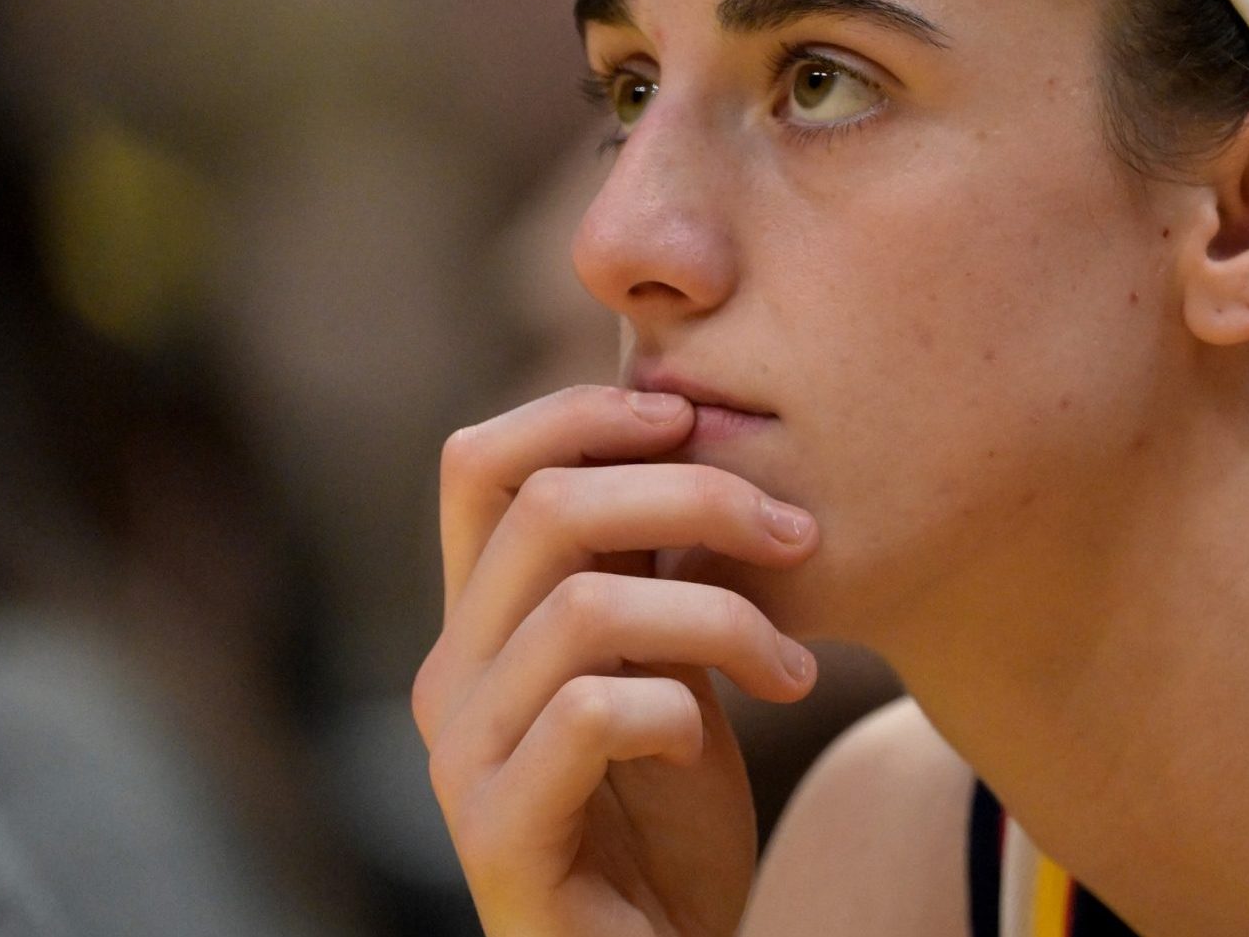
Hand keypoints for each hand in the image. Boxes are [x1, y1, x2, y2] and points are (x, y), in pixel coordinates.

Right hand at [413, 386, 820, 935]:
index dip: (584, 413)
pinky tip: (714, 746)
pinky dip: (678, 710)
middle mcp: (450, 677)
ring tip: (793, 666)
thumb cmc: (667, 812)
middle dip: (694, 495)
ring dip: (720, 616)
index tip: (696, 422)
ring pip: (584, 609)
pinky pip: (592, 714)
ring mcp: (464, 758)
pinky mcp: (500, 835)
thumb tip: (686, 423)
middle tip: (797, 535)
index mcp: (479, 622)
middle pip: (545, 509)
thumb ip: (643, 567)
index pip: (479, 462)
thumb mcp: (661, 662)